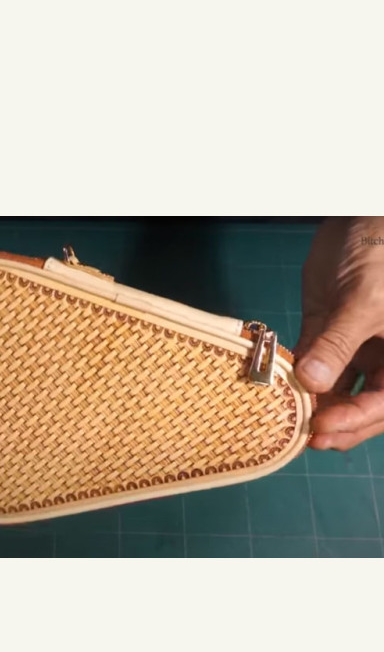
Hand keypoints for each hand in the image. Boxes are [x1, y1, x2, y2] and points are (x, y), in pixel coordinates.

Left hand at [295, 217, 383, 449]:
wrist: (359, 215)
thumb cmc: (378, 253)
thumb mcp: (364, 299)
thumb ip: (338, 342)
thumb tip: (311, 382)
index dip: (356, 421)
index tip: (322, 428)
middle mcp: (382, 358)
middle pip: (363, 406)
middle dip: (337, 424)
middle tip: (305, 436)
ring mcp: (353, 348)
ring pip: (335, 390)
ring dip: (314, 407)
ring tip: (288, 422)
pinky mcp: (324, 333)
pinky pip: (310, 364)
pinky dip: (296, 379)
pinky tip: (279, 392)